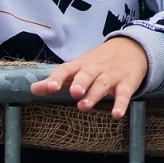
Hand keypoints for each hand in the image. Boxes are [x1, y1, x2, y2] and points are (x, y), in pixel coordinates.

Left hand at [31, 35, 147, 118]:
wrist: (131, 47)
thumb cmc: (98, 62)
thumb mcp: (77, 67)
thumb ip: (57, 79)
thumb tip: (31, 89)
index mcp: (81, 65)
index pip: (66, 69)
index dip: (58, 78)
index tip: (49, 88)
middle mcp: (95, 69)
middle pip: (86, 74)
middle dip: (80, 83)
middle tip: (73, 93)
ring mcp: (111, 76)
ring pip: (102, 84)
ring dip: (93, 95)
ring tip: (83, 106)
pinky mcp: (127, 83)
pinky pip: (124, 94)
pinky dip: (121, 104)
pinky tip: (116, 114)